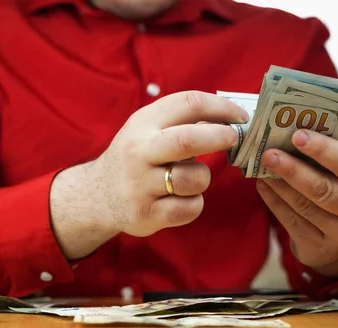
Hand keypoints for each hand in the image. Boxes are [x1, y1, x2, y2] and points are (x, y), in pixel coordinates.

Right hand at [90, 91, 247, 236]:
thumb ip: (182, 122)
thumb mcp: (148, 130)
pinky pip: (190, 208)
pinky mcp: (146, 214)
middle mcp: (138, 152)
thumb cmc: (136, 159)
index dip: (221, 107)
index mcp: (143, 124)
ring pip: (195, 178)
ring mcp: (140, 185)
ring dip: (203, 178)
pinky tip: (181, 200)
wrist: (97, 196)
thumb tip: (231, 117)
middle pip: (188, 140)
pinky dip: (194, 203)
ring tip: (190, 179)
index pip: (187, 103)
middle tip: (234, 139)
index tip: (240, 117)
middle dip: (220, 137)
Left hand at [256, 129, 337, 277]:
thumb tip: (310, 118)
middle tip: (269, 152)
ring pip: (304, 206)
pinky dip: (274, 202)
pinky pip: (292, 222)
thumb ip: (335, 148)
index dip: (324, 149)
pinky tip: (263, 186)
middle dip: (293, 169)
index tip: (298, 134)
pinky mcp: (320, 249)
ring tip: (261, 167)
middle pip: (324, 188)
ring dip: (279, 184)